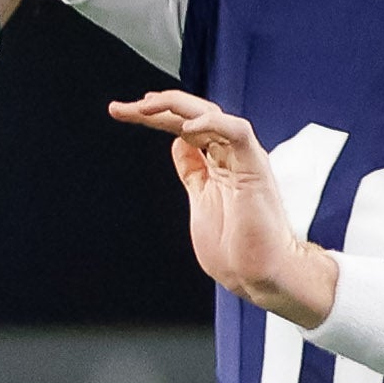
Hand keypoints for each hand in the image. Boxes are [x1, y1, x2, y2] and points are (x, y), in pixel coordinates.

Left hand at [110, 93, 331, 320]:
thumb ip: (192, 171)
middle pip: (192, 115)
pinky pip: (236, 132)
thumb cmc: (236, 250)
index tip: (124, 112)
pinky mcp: (255, 167)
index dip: (155, 117)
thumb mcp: (201, 199)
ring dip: (177, 106)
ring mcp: (242, 159)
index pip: (182, 128)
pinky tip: (187, 126)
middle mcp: (230, 155)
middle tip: (124, 108)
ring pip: (211, 114)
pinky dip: (212, 123)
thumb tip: (179, 145)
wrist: (259, 276)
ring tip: (146, 106)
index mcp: (216, 163)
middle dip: (156, 106)